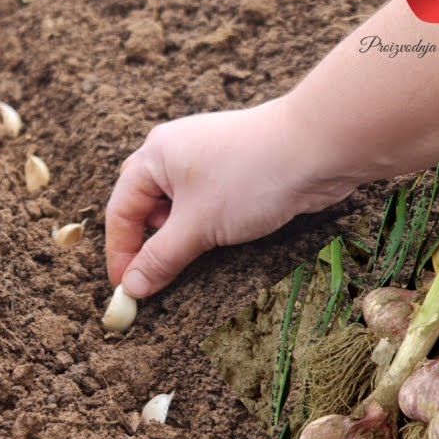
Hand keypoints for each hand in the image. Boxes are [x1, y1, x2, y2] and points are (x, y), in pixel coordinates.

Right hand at [104, 98, 356, 298]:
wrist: (318, 148)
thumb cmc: (251, 177)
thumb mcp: (197, 226)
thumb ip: (160, 259)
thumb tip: (132, 288)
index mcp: (153, 156)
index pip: (121, 211)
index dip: (121, 254)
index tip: (127, 290)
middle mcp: (173, 152)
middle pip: (142, 206)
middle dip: (145, 244)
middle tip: (151, 279)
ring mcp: (204, 159)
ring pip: (175, 207)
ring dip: (175, 237)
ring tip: (185, 261)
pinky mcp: (232, 170)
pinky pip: (202, 204)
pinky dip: (199, 227)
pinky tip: (212, 242)